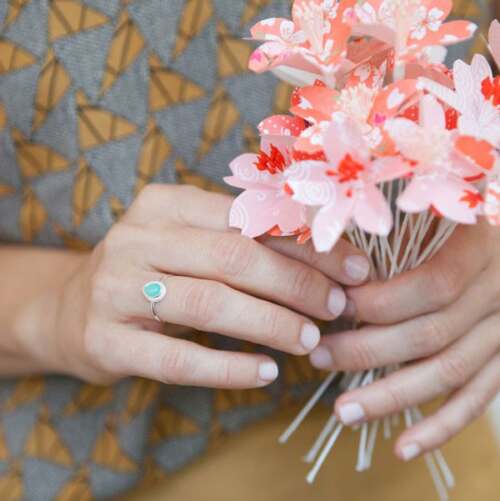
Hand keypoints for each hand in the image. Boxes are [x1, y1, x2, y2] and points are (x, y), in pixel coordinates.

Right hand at [35, 185, 369, 387]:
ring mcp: (115, 289)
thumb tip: (326, 252)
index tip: (352, 266)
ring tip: (310, 340)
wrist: (70, 308)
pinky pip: (178, 358)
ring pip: (210, 305)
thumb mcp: (188, 241)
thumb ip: (242, 240)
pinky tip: (265, 372)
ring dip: (271, 324)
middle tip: (337, 307)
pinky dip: (228, 368)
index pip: (248, 219)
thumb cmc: (149, 269)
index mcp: (164, 203)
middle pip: (233, 259)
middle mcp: (136, 238)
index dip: (306, 243)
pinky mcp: (106, 341)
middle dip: (296, 284)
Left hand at [309, 221, 499, 459]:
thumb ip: (409, 217)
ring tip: (343, 411)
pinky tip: (405, 447)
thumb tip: (338, 237)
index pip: (432, 286)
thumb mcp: (454, 204)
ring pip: (450, 374)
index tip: (337, 306)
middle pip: (432, 334)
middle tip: (319, 357)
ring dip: (393, 397)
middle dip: (369, 351)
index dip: (382, 301)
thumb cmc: (476, 220)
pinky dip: (441, 427)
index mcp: (486, 250)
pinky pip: (478, 399)